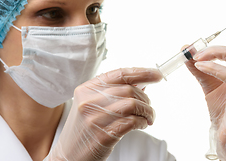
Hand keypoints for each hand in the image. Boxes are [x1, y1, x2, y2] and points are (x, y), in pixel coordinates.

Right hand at [44, 68, 161, 160]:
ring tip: (148, 117)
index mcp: (87, 89)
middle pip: (129, 90)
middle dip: (145, 99)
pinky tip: (142, 125)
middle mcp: (89, 101)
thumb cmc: (84, 128)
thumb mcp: (93, 104)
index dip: (142, 73)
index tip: (156, 75)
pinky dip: (142, 122)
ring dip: (147, 111)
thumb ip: (114, 92)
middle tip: (148, 107)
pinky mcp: (103, 135)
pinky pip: (132, 122)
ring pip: (133, 104)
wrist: (69, 155)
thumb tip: (143, 84)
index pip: (120, 74)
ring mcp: (95, 118)